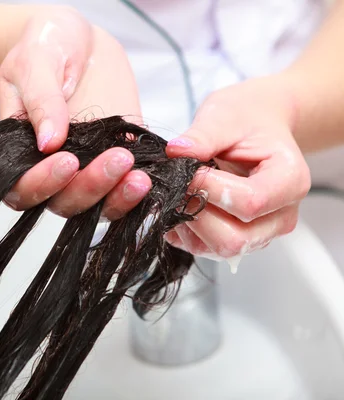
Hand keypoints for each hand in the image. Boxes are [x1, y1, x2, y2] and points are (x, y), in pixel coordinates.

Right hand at [0, 7, 149, 219]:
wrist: (80, 41)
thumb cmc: (45, 46)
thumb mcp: (35, 63)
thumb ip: (41, 101)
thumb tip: (49, 143)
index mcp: (17, 153)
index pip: (22, 188)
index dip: (43, 183)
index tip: (67, 159)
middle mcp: (49, 171)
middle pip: (63, 203)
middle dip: (89, 188)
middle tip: (117, 158)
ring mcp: (85, 170)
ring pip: (96, 205)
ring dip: (118, 197)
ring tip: (140, 177)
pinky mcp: (115, 163)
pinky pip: (124, 189)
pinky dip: (137, 192)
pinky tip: (151, 176)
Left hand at [164, 76, 310, 260]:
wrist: (253, 127)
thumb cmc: (245, 120)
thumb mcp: (225, 118)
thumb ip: (203, 135)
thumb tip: (176, 151)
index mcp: (290, 181)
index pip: (249, 203)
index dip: (209, 189)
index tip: (188, 170)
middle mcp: (281, 216)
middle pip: (235, 239)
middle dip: (197, 212)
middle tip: (180, 185)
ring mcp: (260, 234)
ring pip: (219, 249)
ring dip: (189, 223)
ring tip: (181, 192)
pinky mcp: (238, 241)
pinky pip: (205, 250)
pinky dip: (185, 231)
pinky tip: (182, 203)